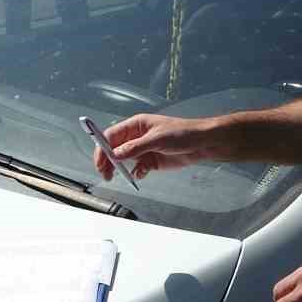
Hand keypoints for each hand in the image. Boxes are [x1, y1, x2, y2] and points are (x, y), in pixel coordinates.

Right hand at [93, 113, 218, 181]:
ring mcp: (143, 150)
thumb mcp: (156, 139)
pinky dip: (136, 173)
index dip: (102, 147)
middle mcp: (136, 137)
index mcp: (135, 125)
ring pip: (124, 161)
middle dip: (108, 161)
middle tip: (106, 173)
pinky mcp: (150, 162)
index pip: (111, 135)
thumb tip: (115, 155)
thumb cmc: (182, 133)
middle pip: (114, 149)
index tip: (100, 160)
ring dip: (120, 169)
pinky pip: (136, 169)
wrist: (201, 144)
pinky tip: (142, 173)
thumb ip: (134, 148)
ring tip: (118, 176)